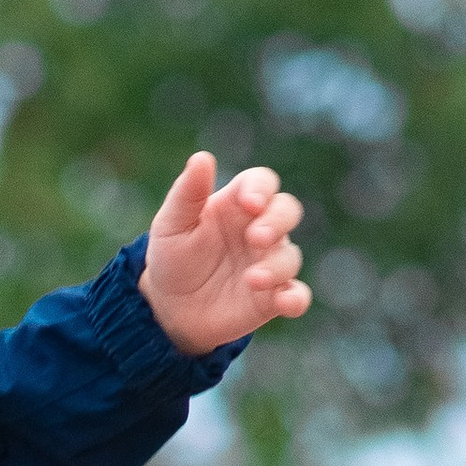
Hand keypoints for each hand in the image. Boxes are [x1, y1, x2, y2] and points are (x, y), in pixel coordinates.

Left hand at [138, 152, 308, 354]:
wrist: (169, 307)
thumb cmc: (173, 257)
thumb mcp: (171, 225)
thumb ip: (188, 193)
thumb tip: (202, 158)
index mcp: (238, 204)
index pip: (262, 183)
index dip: (261, 188)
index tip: (249, 202)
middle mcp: (260, 229)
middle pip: (287, 211)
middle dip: (277, 221)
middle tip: (256, 237)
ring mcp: (268, 263)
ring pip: (290, 256)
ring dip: (277, 266)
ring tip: (251, 279)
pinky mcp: (271, 298)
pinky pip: (296, 296)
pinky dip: (296, 299)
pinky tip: (286, 303)